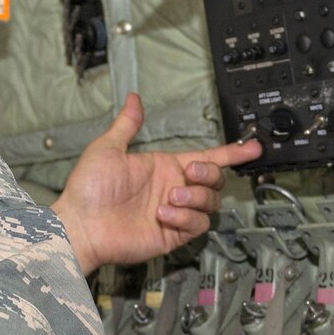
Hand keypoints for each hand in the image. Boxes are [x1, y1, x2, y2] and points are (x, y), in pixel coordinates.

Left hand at [50, 95, 261, 274]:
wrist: (81, 224)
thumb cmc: (88, 190)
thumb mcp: (108, 148)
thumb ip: (127, 124)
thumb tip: (134, 99)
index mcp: (165, 168)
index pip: (207, 159)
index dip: (231, 153)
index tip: (252, 147)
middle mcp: (174, 189)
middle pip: (215, 180)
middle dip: (210, 174)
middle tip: (190, 173)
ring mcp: (175, 213)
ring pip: (211, 203)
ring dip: (196, 197)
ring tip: (169, 197)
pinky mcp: (173, 235)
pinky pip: (197, 225)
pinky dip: (185, 217)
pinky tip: (164, 214)